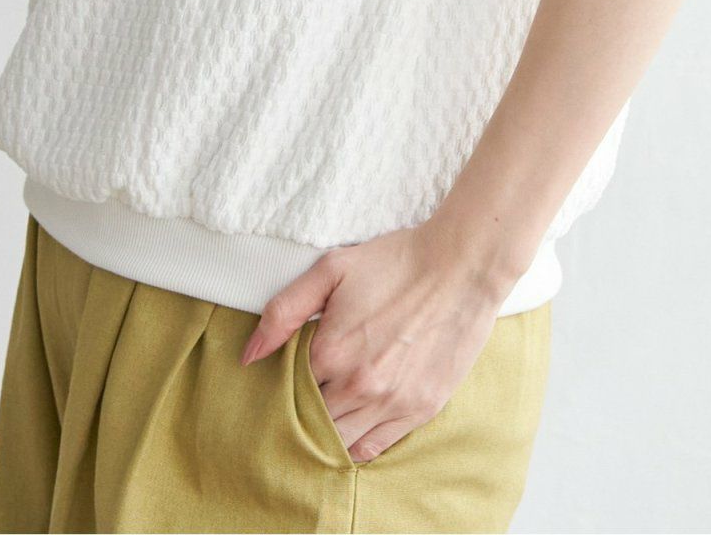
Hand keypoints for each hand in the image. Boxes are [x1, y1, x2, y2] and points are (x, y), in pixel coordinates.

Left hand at [238, 220, 503, 463]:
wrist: (461, 267)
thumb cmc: (395, 262)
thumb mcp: (332, 269)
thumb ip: (284, 310)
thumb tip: (249, 355)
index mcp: (331, 351)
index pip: (287, 392)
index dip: (279, 389)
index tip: (276, 387)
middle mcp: (359, 385)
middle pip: (310, 423)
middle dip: (299, 416)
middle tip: (294, 407)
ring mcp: (392, 402)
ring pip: (339, 442)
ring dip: (325, 434)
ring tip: (319, 419)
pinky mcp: (420, 410)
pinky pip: (374, 448)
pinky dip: (356, 445)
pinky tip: (349, 429)